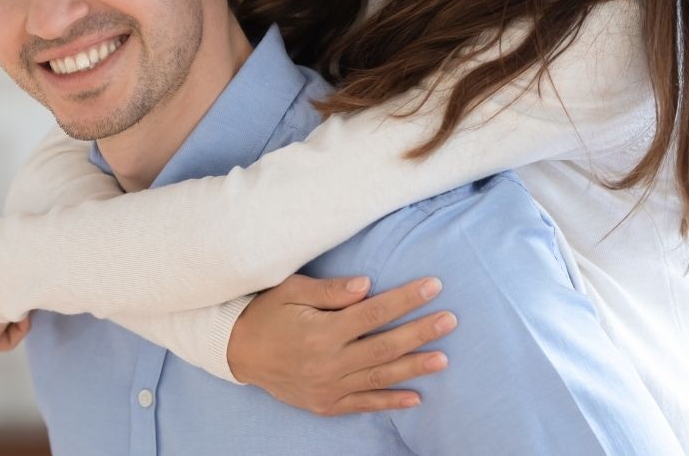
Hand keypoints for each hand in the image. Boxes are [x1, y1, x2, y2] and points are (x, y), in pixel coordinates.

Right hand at [226, 274, 456, 415]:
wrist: (238, 351)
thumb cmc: (266, 313)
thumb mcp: (291, 290)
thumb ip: (330, 291)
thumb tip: (367, 285)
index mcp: (321, 331)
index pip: (374, 313)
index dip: (406, 299)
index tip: (434, 286)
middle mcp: (328, 362)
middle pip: (384, 346)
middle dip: (420, 332)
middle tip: (450, 320)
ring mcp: (328, 387)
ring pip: (379, 377)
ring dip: (413, 368)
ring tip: (443, 359)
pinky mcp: (325, 403)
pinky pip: (363, 403)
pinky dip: (389, 401)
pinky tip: (415, 397)